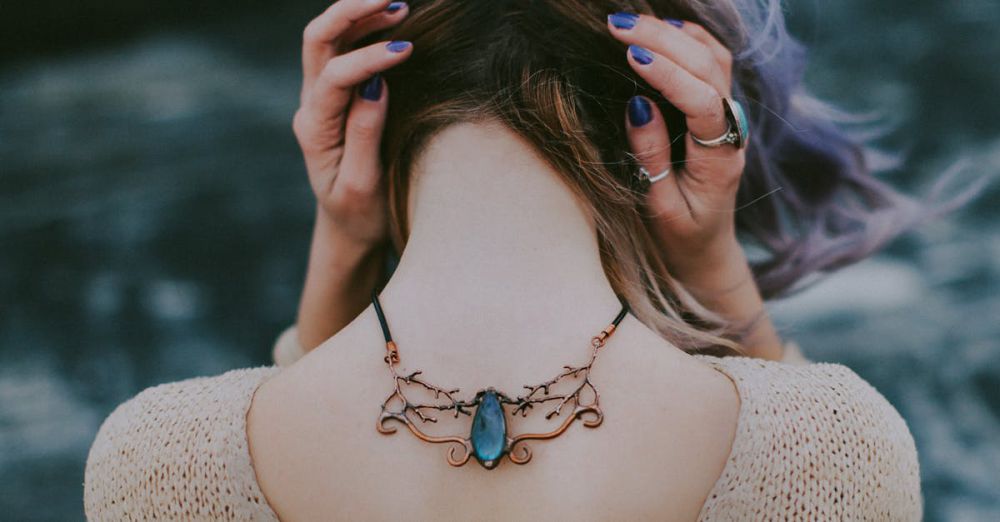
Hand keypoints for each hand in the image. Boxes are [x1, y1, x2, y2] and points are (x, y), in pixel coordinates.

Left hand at [293, 0, 412, 249]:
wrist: (348, 231)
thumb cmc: (360, 215)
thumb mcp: (362, 186)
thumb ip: (365, 134)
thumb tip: (374, 83)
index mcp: (315, 130)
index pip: (335, 77)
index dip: (370, 58)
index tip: (408, 51)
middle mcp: (312, 107)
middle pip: (318, 41)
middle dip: (351, 13)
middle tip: (393, 0)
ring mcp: (321, 99)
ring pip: (329, 40)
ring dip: (360, 16)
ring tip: (400, 5)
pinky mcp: (337, 99)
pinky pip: (343, 53)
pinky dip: (366, 30)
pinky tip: (393, 22)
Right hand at [607, 12, 741, 278]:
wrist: (706, 250)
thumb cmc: (679, 237)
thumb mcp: (660, 209)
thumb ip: (652, 158)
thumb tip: (639, 105)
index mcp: (720, 159)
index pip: (702, 102)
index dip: (668, 74)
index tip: (630, 55)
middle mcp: (732, 130)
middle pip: (708, 68)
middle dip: (663, 40)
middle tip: (617, 24)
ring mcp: (730, 116)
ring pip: (713, 58)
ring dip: (674, 33)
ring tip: (632, 22)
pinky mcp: (719, 109)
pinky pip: (713, 62)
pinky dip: (689, 38)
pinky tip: (662, 27)